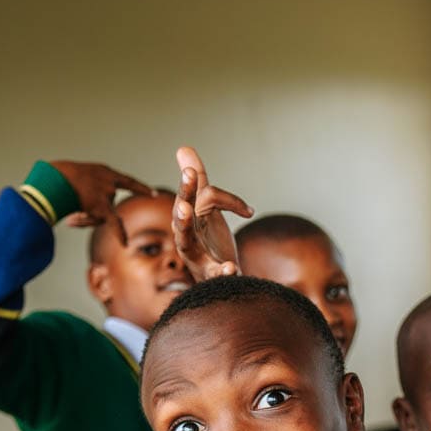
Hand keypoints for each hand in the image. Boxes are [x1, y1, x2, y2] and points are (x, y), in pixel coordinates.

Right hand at [49, 160, 152, 241]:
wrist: (52, 177)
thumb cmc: (57, 177)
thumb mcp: (73, 178)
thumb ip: (82, 192)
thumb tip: (83, 216)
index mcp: (103, 171)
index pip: (125, 181)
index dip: (139, 188)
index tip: (152, 194)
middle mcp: (108, 181)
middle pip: (108, 205)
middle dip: (90, 215)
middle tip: (71, 219)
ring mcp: (107, 192)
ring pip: (101, 215)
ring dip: (86, 219)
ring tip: (69, 219)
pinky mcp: (102, 205)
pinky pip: (114, 223)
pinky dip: (119, 234)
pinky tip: (125, 244)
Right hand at [173, 145, 252, 279]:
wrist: (220, 282)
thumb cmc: (210, 244)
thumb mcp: (206, 211)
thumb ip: (199, 183)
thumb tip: (183, 148)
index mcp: (189, 219)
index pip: (204, 198)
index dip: (227, 199)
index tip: (248, 212)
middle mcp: (187, 236)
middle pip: (182, 211)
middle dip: (186, 192)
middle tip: (188, 173)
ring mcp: (195, 256)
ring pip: (184, 239)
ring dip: (185, 224)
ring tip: (186, 210)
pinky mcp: (208, 276)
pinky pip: (212, 273)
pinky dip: (221, 271)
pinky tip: (231, 268)